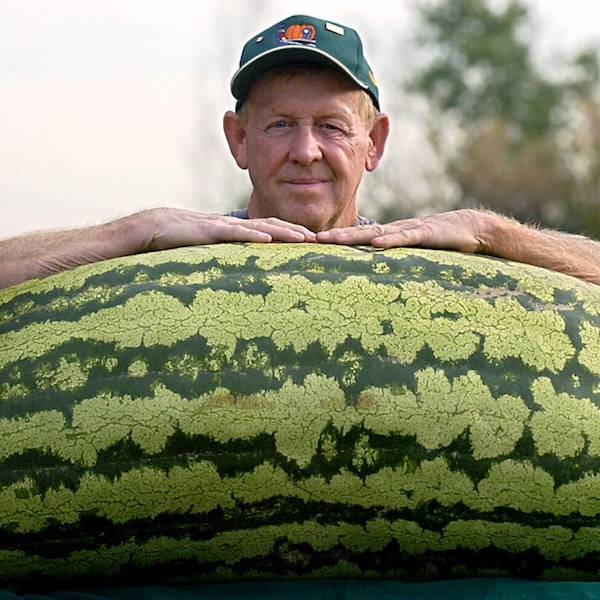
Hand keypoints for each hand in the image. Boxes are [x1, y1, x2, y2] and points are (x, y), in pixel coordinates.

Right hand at [143, 208, 316, 250]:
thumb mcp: (210, 252)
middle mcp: (234, 226)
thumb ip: (227, 257)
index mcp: (236, 231)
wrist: (154, 229)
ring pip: (259, 227)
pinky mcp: (210, 231)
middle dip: (296, 232)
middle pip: (272, 226)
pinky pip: (235, 232)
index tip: (311, 243)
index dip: (290, 235)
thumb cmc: (181, 242)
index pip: (269, 231)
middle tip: (319, 240)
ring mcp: (223, 226)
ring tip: (305, 238)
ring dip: (284, 232)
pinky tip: (270, 239)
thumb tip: (241, 274)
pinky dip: (253, 235)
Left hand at [316, 209, 490, 252]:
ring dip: (353, 236)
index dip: (338, 240)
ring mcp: (409, 230)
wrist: (471, 229)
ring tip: (332, 239)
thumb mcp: (414, 255)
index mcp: (390, 236)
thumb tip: (378, 278)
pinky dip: (391, 241)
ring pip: (376, 233)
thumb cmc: (441, 244)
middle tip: (312, 240)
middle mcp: (395, 231)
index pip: (359, 238)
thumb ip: (397, 263)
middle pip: (360, 233)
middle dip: (336, 236)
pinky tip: (375, 244)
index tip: (315, 244)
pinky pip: (405, 238)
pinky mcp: (426, 234)